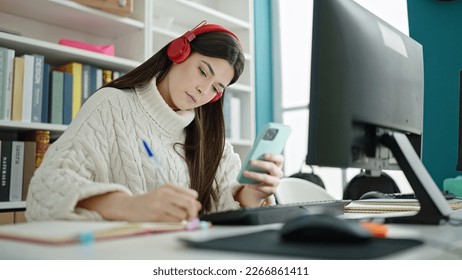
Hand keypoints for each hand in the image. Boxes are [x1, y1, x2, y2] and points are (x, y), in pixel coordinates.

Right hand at [77, 185, 200, 221]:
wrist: (129, 206)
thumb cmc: (150, 201)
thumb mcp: (165, 195)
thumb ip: (182, 198)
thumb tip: (198, 206)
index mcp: (169, 187)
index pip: (191, 195)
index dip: (194, 204)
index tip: (191, 209)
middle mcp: (165, 193)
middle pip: (189, 204)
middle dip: (193, 213)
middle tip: (191, 218)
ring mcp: (160, 204)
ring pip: (183, 214)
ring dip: (183, 219)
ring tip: (176, 218)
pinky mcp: (157, 215)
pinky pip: (174, 221)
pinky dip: (176, 223)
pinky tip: (170, 221)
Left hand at [235, 153, 283, 206]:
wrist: (260, 185)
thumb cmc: (260, 171)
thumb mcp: (260, 164)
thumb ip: (259, 159)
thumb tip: (252, 157)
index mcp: (278, 164)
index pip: (280, 159)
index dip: (273, 156)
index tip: (264, 154)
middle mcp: (279, 173)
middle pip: (271, 167)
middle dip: (261, 164)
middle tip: (251, 162)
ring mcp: (276, 182)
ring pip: (266, 178)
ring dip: (254, 175)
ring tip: (244, 173)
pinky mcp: (272, 190)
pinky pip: (263, 188)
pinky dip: (253, 185)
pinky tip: (246, 183)